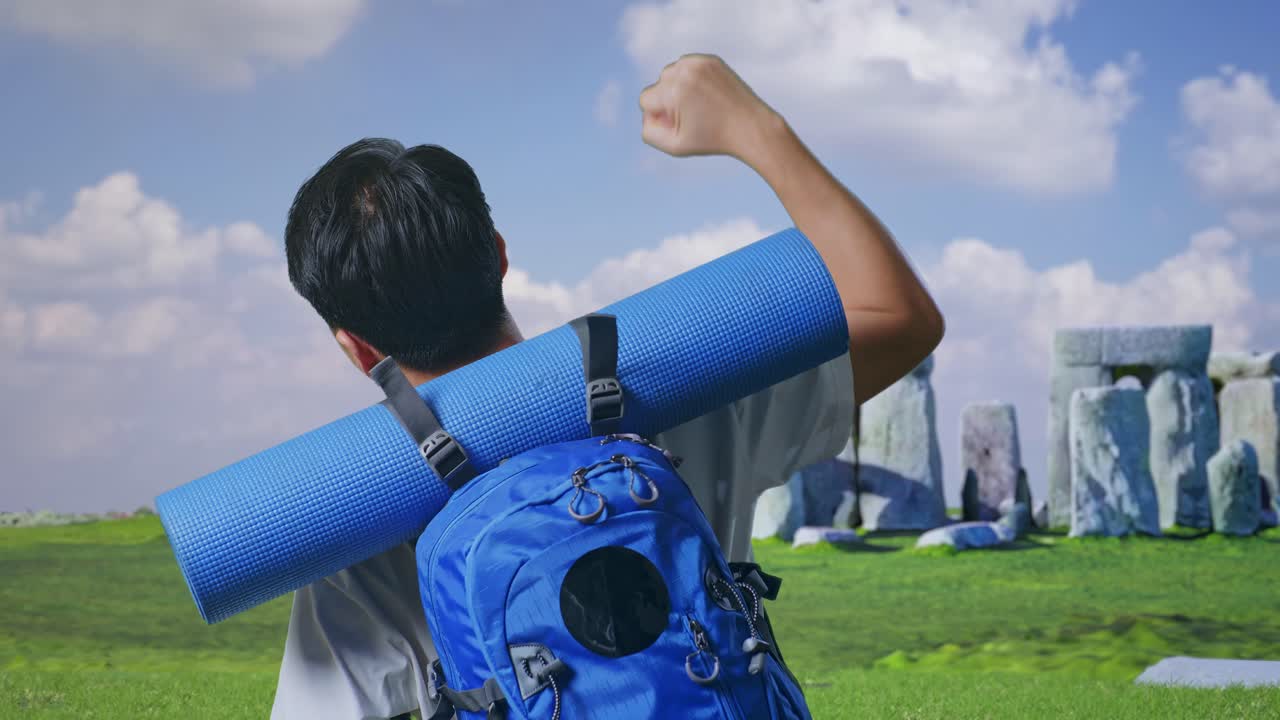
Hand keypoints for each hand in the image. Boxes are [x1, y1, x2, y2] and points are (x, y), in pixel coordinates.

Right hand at [638, 54, 781, 162]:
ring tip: (700, 106)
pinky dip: (692, 80)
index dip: (659, 116)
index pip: (645, 99)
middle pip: (658, 84)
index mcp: (674, 91)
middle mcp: (685, 71)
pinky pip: (687, 67)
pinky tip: (706, 95)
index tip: (679, 124)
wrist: (751, 127)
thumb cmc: (712, 140)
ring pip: (671, 73)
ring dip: (679, 88)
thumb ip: (649, 132)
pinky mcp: (711, 60)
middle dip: (669, 100)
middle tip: (694, 116)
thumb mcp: (675, 146)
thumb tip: (648, 112)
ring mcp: (700, 62)